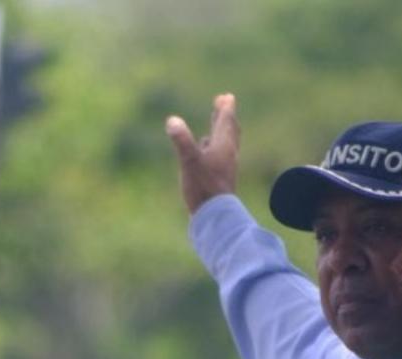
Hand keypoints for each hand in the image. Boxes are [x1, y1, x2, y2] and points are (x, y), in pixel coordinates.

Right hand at [165, 92, 239, 213]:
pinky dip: (215, 149)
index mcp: (223, 146)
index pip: (226, 122)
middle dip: (225, 116)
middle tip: (224, 103)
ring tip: (217, 125)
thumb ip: (182, 140)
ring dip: (221, 132)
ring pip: (226, 144)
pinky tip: (207, 153)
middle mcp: (228, 155)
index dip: (225, 108)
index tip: (227, 97)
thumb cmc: (203, 187)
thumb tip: (172, 120)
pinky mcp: (220, 180)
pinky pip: (220, 158)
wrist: (215, 217)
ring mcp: (225, 168)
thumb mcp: (189, 161)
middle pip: (229, 130)